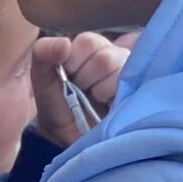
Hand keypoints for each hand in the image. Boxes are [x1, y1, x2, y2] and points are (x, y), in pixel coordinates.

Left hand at [29, 30, 136, 146]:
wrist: (67, 138)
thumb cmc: (57, 105)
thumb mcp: (41, 78)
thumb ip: (43, 53)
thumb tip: (65, 43)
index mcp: (91, 46)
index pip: (88, 42)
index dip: (74, 63)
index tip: (67, 78)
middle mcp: (114, 54)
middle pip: (105, 59)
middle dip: (87, 81)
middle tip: (83, 93)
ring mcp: (131, 73)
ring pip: (119, 73)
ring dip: (101, 92)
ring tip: (97, 101)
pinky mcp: (141, 91)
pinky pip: (132, 88)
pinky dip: (116, 99)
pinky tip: (110, 106)